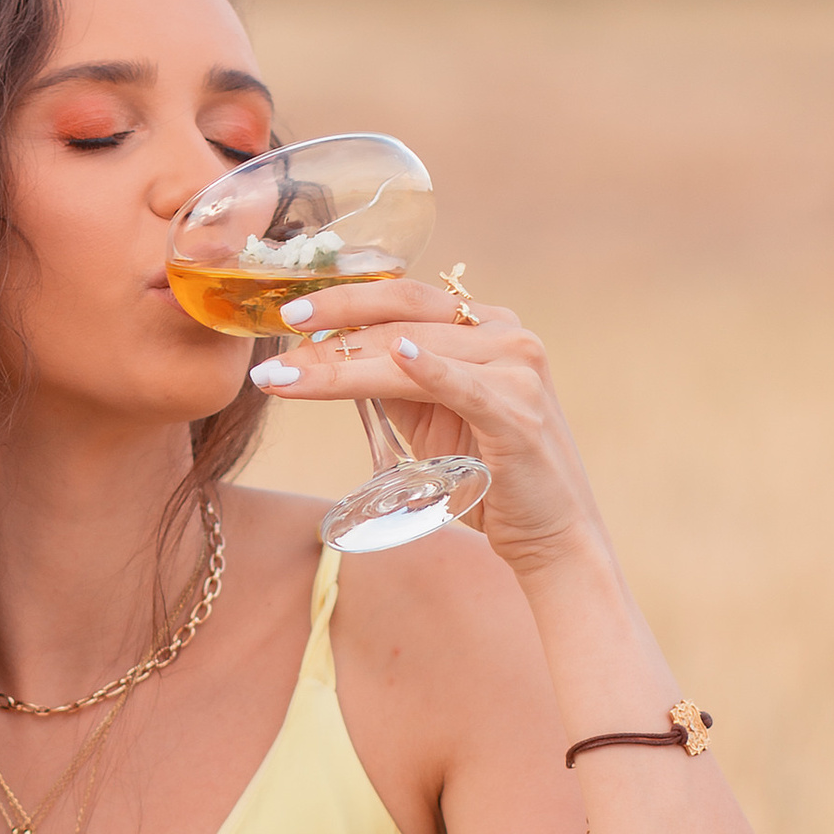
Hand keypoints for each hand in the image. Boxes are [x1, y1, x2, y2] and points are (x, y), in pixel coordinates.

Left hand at [250, 277, 604, 579]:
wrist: (553, 537)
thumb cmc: (488, 478)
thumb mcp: (432, 418)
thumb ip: (393, 382)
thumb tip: (329, 353)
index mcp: (488, 327)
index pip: (405, 298)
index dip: (346, 297)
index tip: (291, 311)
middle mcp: (507, 336)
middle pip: (403, 317)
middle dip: (334, 324)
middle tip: (280, 330)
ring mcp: (517, 371)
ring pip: (411, 352)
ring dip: (343, 363)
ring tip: (288, 375)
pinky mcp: (518, 414)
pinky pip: (463, 385)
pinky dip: (428, 368)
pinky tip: (394, 356)